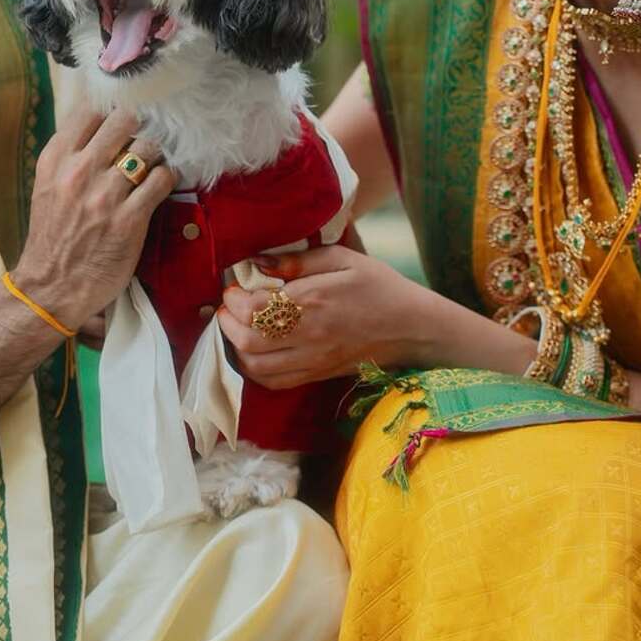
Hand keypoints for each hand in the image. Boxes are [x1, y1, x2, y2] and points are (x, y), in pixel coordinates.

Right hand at [9, 106, 176, 330]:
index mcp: (55, 159)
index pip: (91, 110)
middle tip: (147, 137)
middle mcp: (79, 171)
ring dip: (156, 153)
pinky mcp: (129, 220)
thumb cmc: (53, 235)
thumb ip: (71, 153)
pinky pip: (161, 180)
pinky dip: (166, 178)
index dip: (113, 108)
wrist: (51, 287)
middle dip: (140, 125)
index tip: (125, 116)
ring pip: (148, 148)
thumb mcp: (48, 185)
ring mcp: (105, 195)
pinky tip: (160, 185)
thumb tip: (103, 120)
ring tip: (154, 164)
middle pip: (124, 119)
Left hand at [217, 243, 435, 389]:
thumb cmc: (379, 287)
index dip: (234, 299)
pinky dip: (254, 369)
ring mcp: (313, 360)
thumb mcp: (343, 259)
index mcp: (314, 301)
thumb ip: (298, 260)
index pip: (255, 308)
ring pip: (256, 366)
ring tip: (238, 328)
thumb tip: (258, 263)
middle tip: (229, 308)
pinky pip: (274, 382)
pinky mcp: (317, 375)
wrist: (412, 329)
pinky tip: (255, 351)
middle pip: (248, 341)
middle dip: (228, 323)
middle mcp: (309, 335)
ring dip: (236, 347)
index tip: (233, 288)